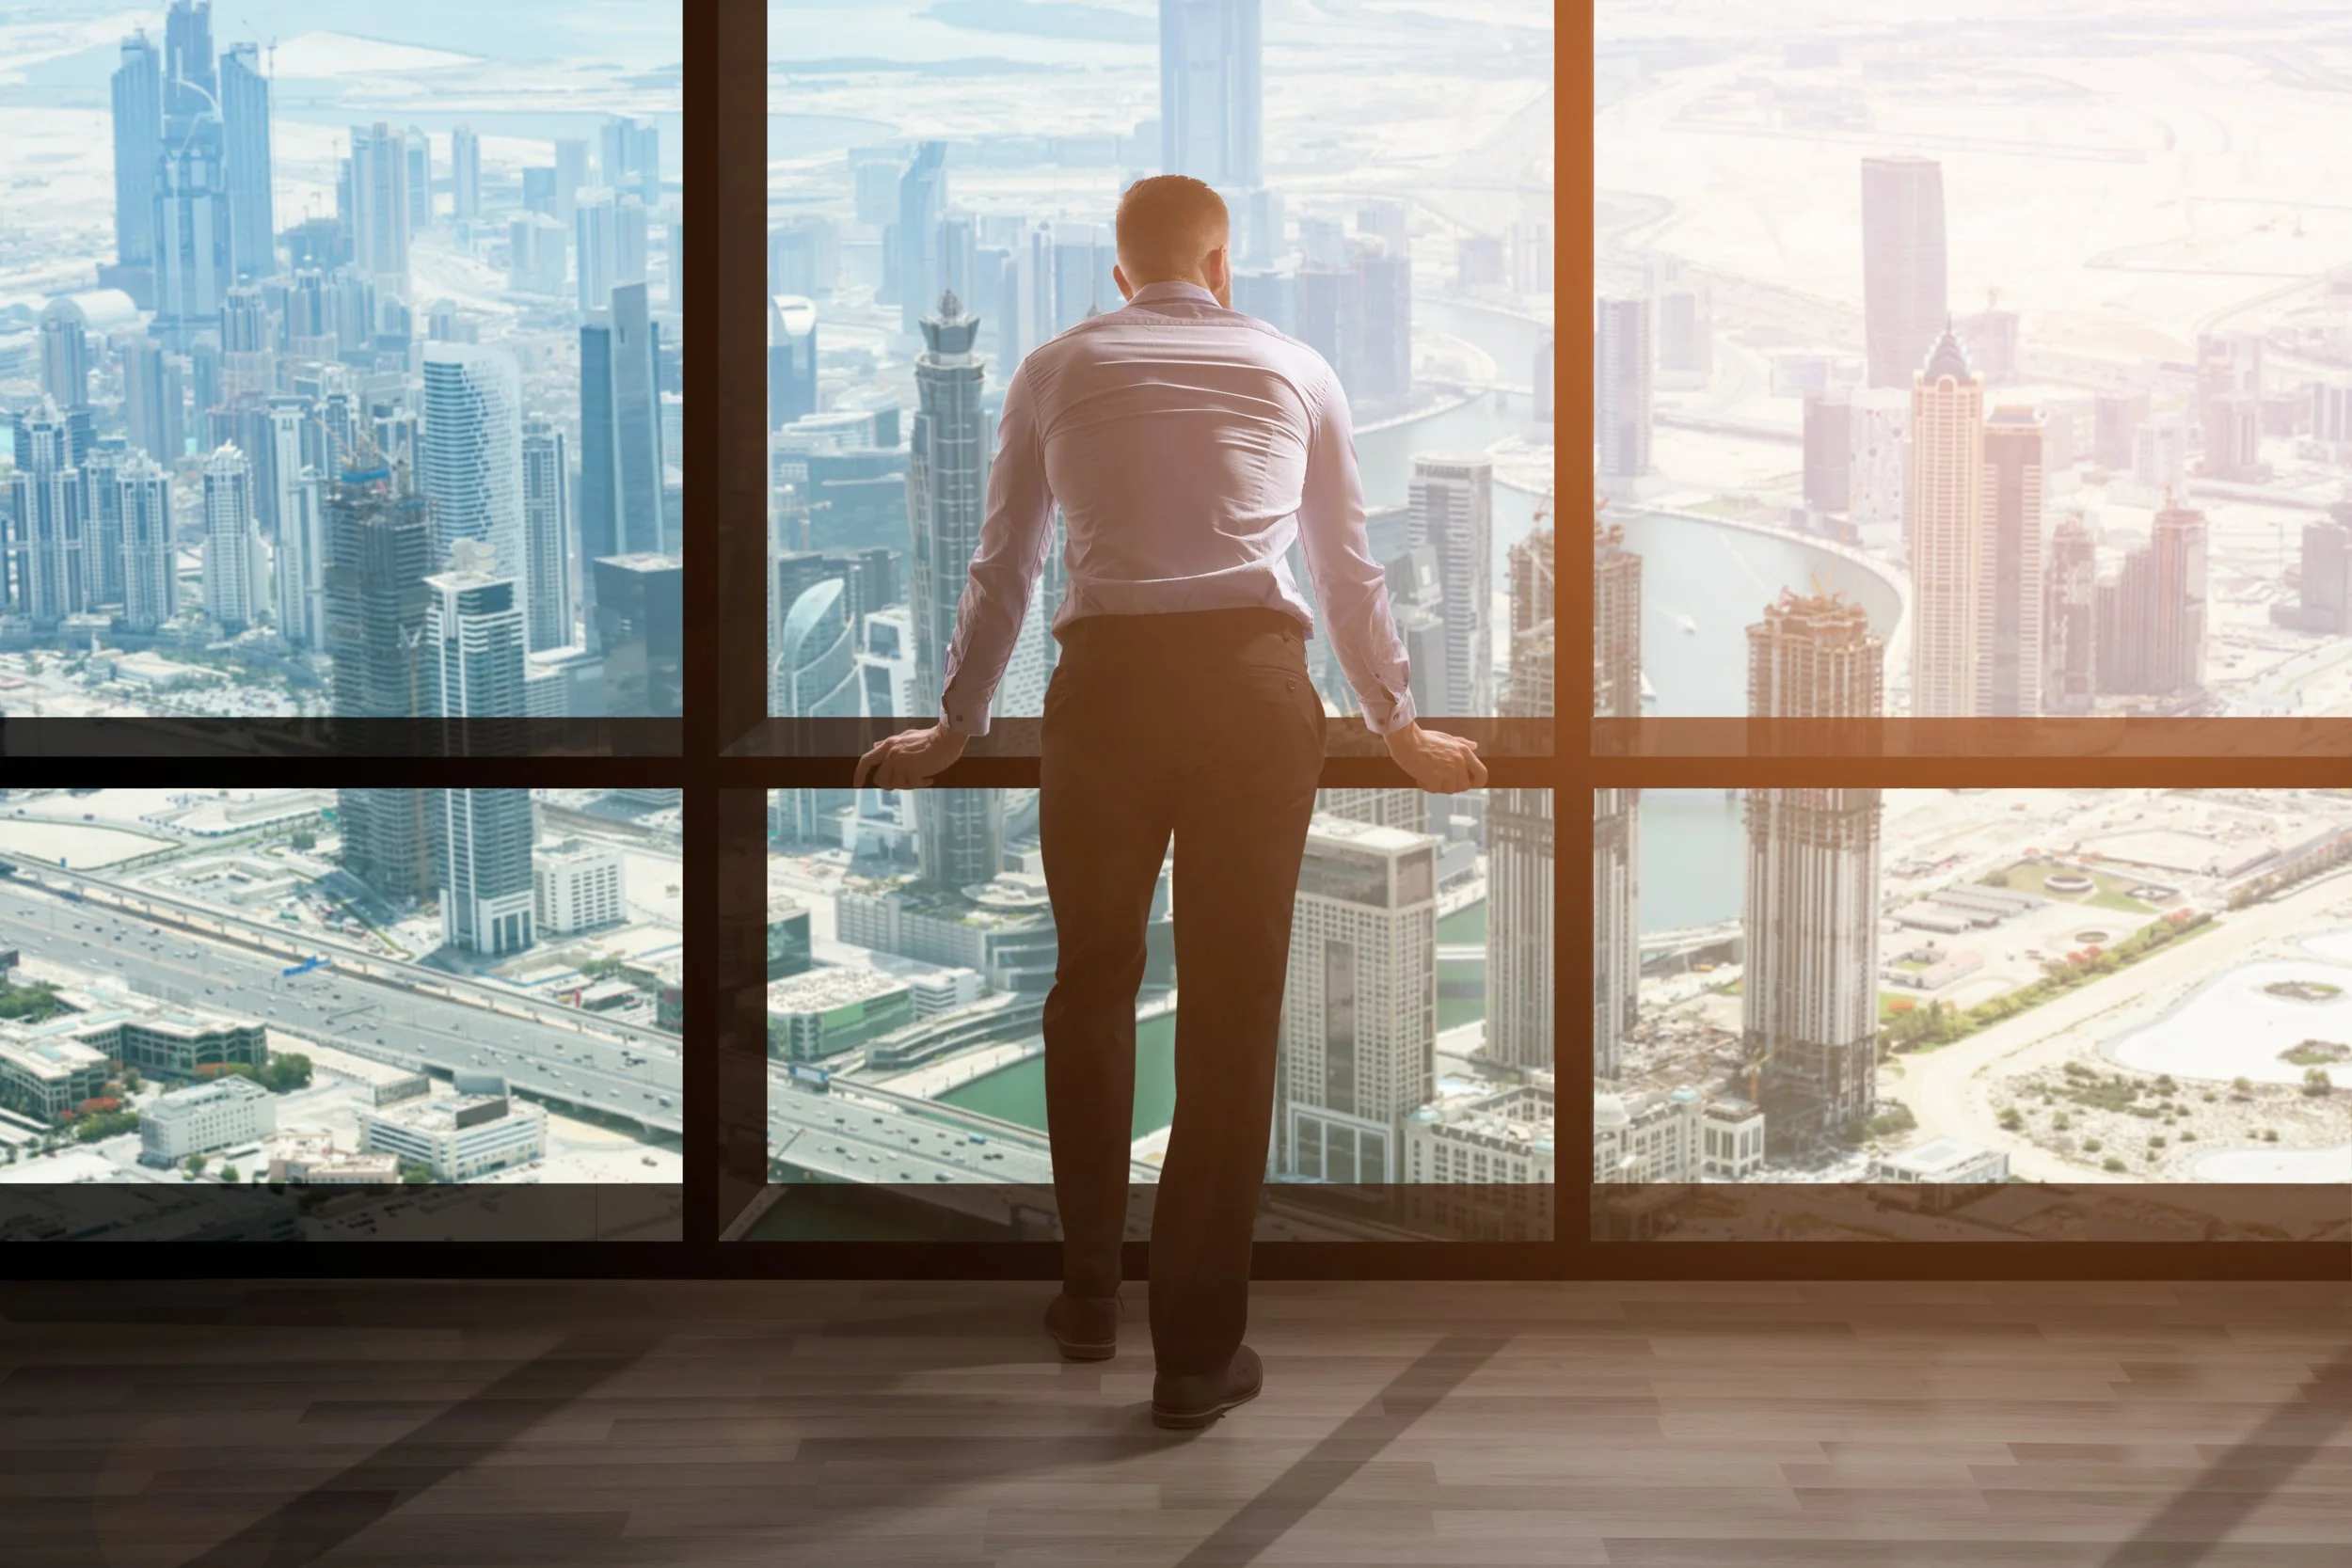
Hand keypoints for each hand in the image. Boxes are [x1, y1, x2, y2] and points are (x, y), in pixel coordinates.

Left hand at [854, 723, 969, 789]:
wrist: (946, 738)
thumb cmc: (930, 738)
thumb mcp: (904, 737)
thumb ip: (889, 744)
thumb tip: (875, 746)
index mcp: (889, 745)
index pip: (866, 760)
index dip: (859, 774)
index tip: (856, 785)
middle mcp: (892, 754)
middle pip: (880, 779)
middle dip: (891, 784)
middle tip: (905, 782)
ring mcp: (901, 762)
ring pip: (897, 785)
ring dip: (909, 784)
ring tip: (921, 777)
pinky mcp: (912, 770)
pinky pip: (913, 785)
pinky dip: (921, 784)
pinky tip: (930, 778)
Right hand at [1384, 722, 1486, 793]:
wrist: (1406, 740)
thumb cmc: (1424, 738)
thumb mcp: (1446, 738)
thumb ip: (1462, 743)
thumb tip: (1475, 746)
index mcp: (1464, 752)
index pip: (1482, 774)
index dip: (1477, 782)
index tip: (1469, 783)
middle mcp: (1459, 762)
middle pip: (1464, 786)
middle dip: (1452, 785)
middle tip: (1439, 777)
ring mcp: (1448, 771)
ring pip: (1449, 790)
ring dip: (1438, 785)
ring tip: (1428, 773)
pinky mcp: (1435, 778)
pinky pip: (1434, 790)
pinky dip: (1426, 785)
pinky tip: (1420, 776)